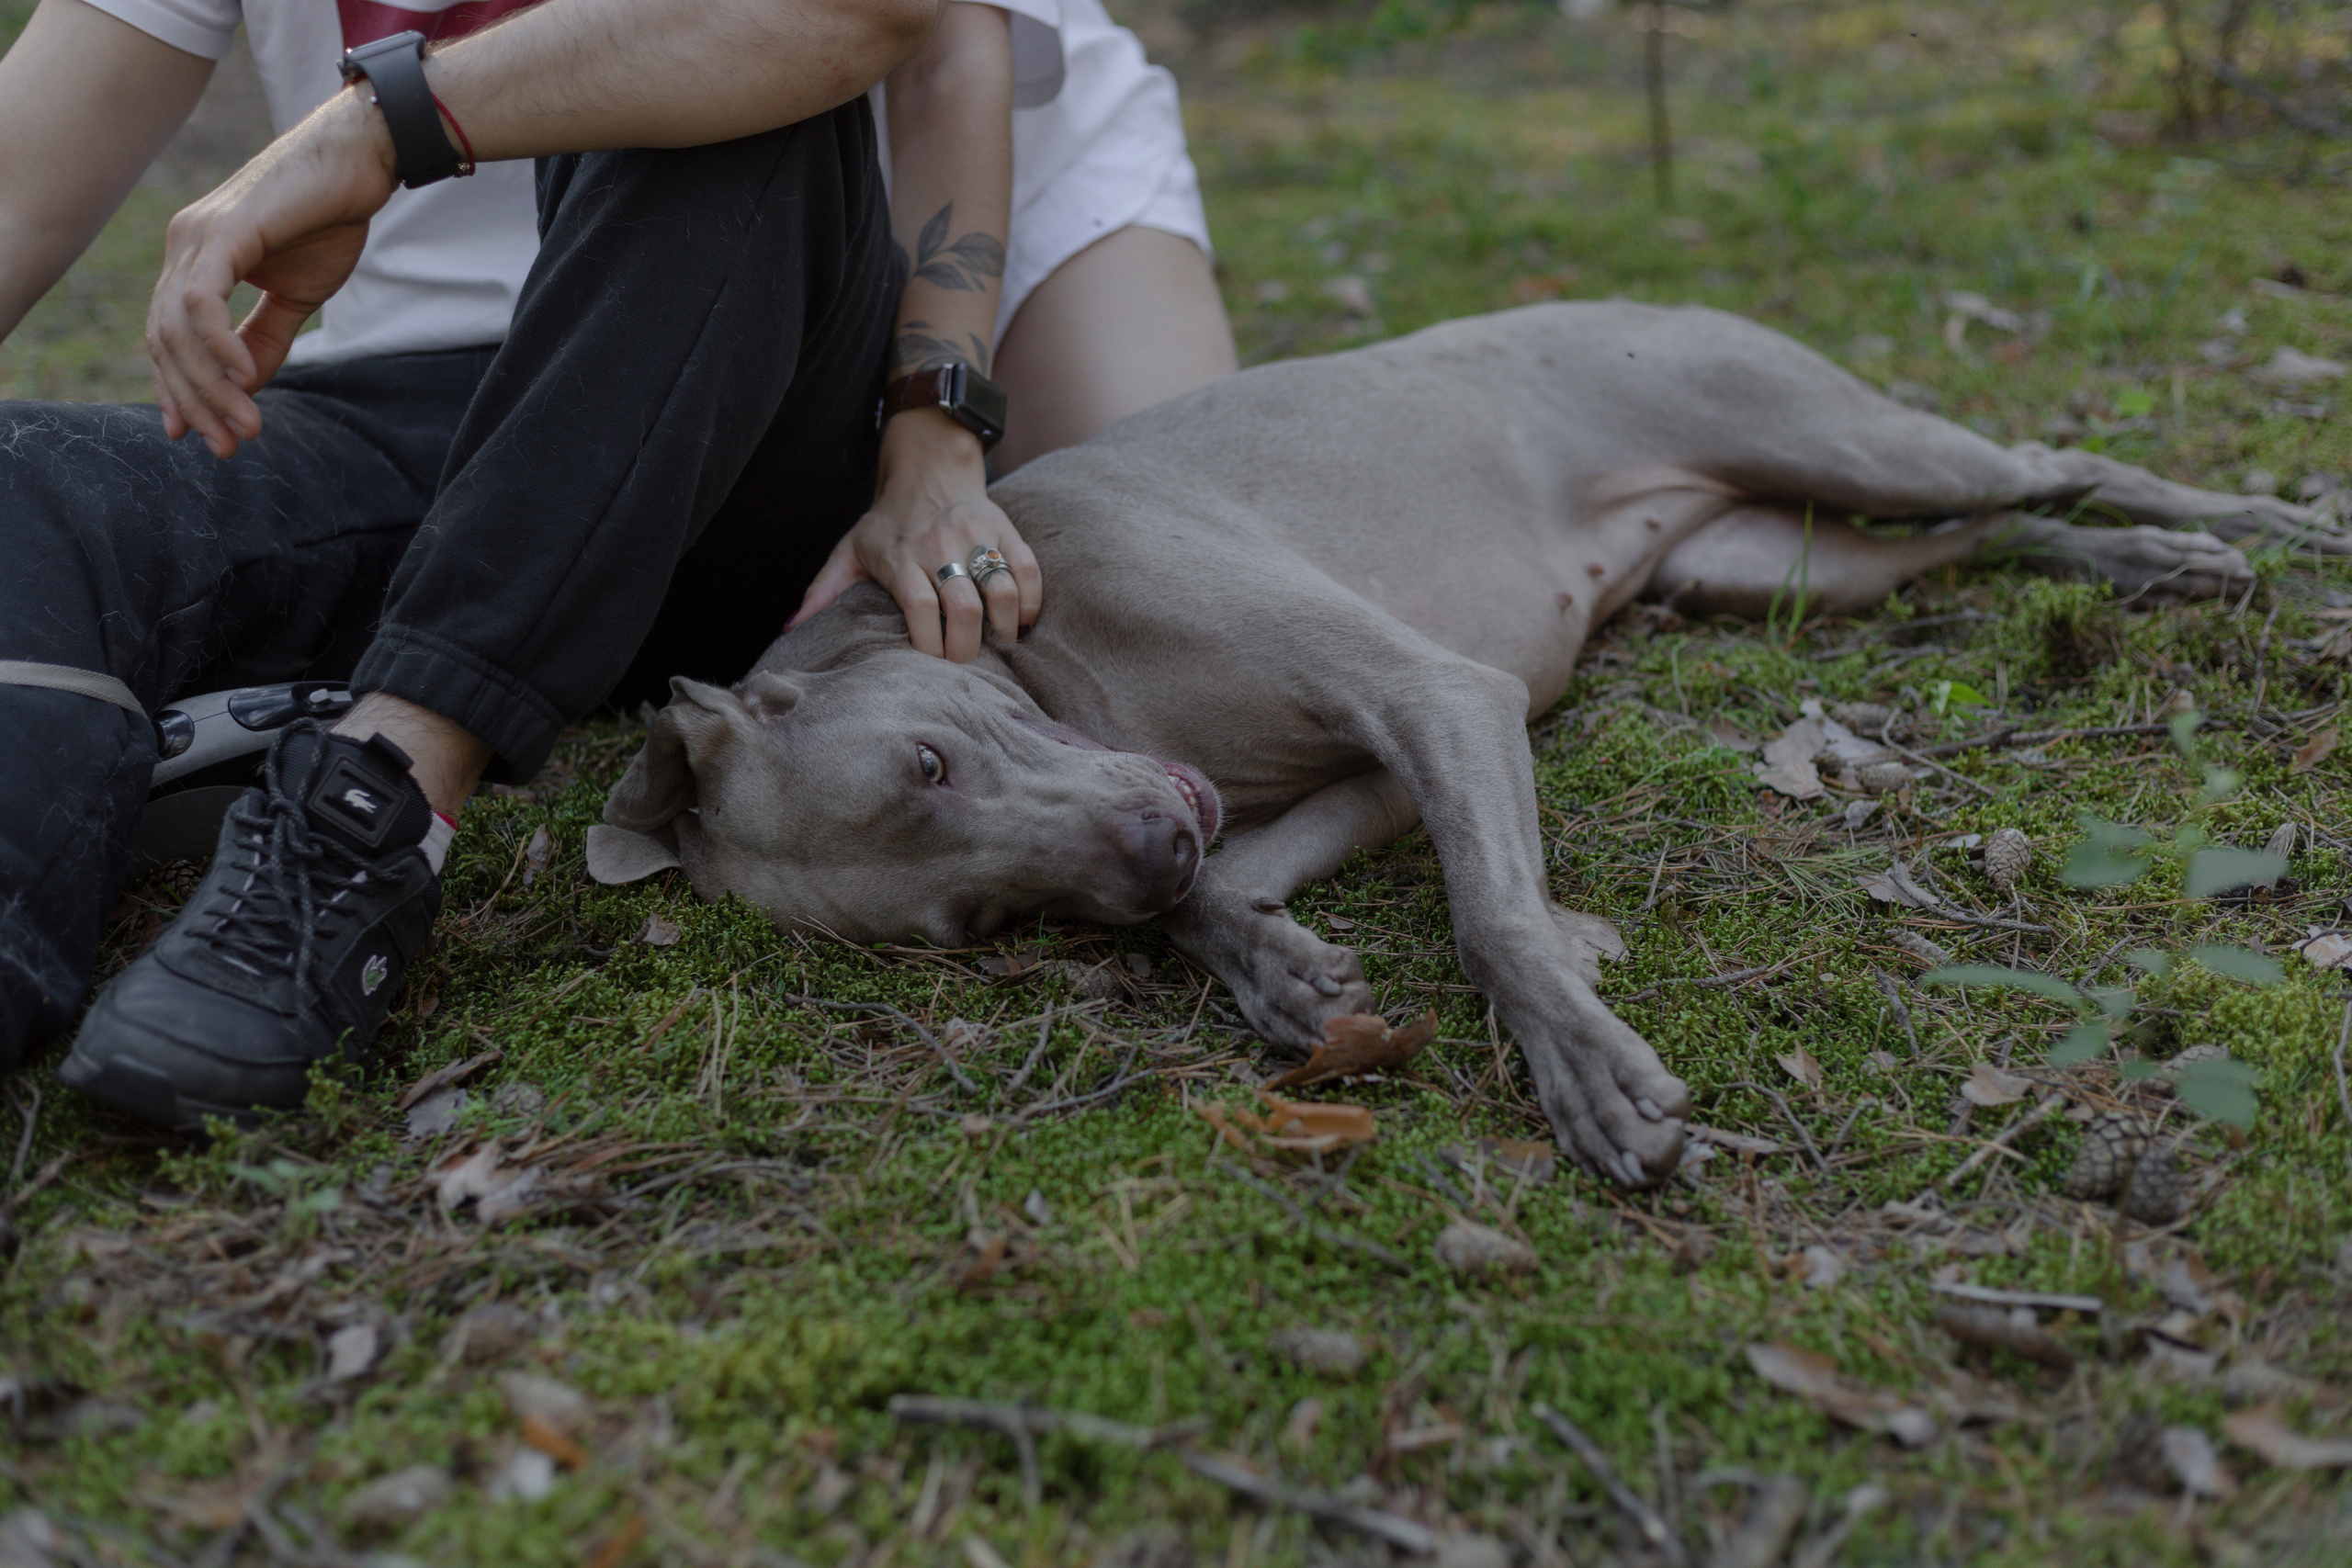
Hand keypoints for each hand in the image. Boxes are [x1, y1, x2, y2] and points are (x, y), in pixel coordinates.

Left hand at [145, 90, 397, 457]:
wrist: (359, 163)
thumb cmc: (330, 217)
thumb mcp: (297, 294)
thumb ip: (266, 337)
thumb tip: (245, 387)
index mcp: (194, 260)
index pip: (167, 337)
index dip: (180, 391)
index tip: (202, 437)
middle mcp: (183, 245)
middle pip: (164, 340)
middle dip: (193, 401)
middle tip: (226, 448)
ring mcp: (197, 237)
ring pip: (179, 329)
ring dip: (211, 386)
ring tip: (246, 426)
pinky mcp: (224, 232)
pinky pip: (202, 301)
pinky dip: (219, 346)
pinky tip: (246, 379)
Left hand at [791, 408, 1042, 659]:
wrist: (929, 466)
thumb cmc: (888, 521)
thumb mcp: (850, 549)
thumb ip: (824, 590)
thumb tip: (791, 628)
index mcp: (900, 556)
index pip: (920, 608)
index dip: (929, 645)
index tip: (930, 666)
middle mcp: (940, 544)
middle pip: (963, 607)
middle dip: (967, 648)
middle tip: (964, 665)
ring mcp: (977, 536)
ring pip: (1003, 591)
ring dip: (1004, 629)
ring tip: (997, 646)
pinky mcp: (1006, 529)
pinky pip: (1029, 571)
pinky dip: (1030, 603)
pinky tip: (1020, 621)